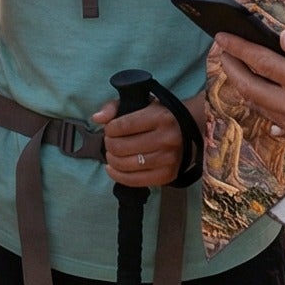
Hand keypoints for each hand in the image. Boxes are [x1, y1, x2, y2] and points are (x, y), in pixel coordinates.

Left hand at [89, 91, 205, 187]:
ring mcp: (168, 159)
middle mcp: (166, 139)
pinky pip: (135, 181)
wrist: (187, 130)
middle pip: (122, 147)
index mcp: (160, 117)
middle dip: (109, 144)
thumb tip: (97, 118)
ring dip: (112, 160)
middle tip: (110, 142)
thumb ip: (115, 106)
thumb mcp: (140, 103)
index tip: (110, 129)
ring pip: (126, 164)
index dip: (109, 129)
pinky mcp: (167, 175)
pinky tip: (112, 168)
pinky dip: (118, 176)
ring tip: (112, 154)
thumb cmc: (158, 116)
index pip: (123, 125)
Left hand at [212, 26, 284, 148]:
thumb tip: (283, 38)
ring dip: (242, 86)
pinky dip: (259, 103)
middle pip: (250, 87)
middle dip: (231, 68)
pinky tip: (257, 91)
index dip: (239, 48)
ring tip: (235, 67)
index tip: (222, 36)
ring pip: (257, 105)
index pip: (262, 62)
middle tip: (222, 51)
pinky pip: (270, 119)